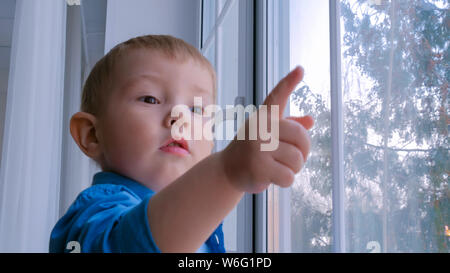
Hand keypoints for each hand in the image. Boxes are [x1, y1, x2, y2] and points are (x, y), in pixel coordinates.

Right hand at [220, 66, 313, 192]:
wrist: (227, 170)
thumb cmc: (252, 150)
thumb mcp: (268, 135)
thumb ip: (289, 127)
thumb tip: (310, 120)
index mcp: (263, 117)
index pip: (277, 96)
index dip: (289, 82)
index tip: (300, 69)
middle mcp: (259, 128)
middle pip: (301, 137)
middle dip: (303, 152)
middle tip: (292, 158)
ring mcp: (258, 147)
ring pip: (297, 160)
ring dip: (293, 169)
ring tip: (278, 168)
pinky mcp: (258, 167)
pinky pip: (289, 177)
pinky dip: (285, 181)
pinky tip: (272, 178)